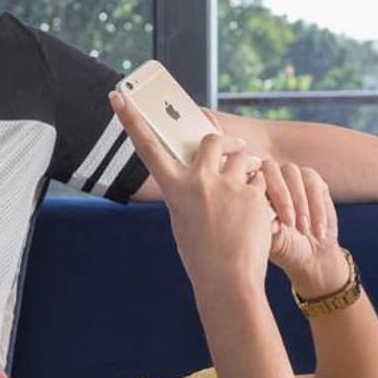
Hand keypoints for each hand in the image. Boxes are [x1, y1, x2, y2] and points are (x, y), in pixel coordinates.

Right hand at [110, 91, 274, 290]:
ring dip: (245, 167)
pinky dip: (260, 191)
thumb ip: (188, 193)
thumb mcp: (184, 222)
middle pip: (212, 140)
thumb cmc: (202, 257)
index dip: (131, 120)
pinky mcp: (253, 194)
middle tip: (230, 150)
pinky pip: (259, 179)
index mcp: (175, 189)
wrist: (228, 281)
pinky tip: (258, 212)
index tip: (118, 96)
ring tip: (245, 191)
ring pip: (241, 157)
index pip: (147, 147)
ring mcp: (228, 185)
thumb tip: (198, 178)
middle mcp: (199, 181)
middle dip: (223, 142)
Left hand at [258, 159, 349, 297]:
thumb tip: (270, 223)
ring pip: (293, 174)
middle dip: (281, 197)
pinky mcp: (312, 179)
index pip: (249, 179)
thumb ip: (268, 228)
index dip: (259, 194)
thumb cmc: (284, 247)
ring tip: (303, 230)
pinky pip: (313, 184)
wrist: (311, 254)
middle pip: (271, 170)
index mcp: (251, 189)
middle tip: (289, 223)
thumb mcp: (272, 241)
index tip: (270, 219)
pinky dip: (316, 208)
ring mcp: (291, 175)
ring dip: (299, 203)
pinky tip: (317, 230)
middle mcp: (269, 176)